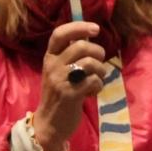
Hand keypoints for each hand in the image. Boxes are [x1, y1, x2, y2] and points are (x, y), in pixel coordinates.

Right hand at [35, 21, 111, 150]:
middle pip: (82, 46)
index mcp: (50, 57)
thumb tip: (90, 37)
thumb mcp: (60, 72)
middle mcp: (53, 65)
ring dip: (101, 70)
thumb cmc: (59, 94)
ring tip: (96, 79)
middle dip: (98, 52)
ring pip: (91, 62)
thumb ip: (71, 56)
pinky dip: (99, 86)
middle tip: (98, 65)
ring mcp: (60, 79)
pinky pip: (94, 80)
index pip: (60, 34)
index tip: (95, 29)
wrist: (49, 123)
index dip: (79, 27)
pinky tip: (91, 92)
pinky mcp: (70, 93)